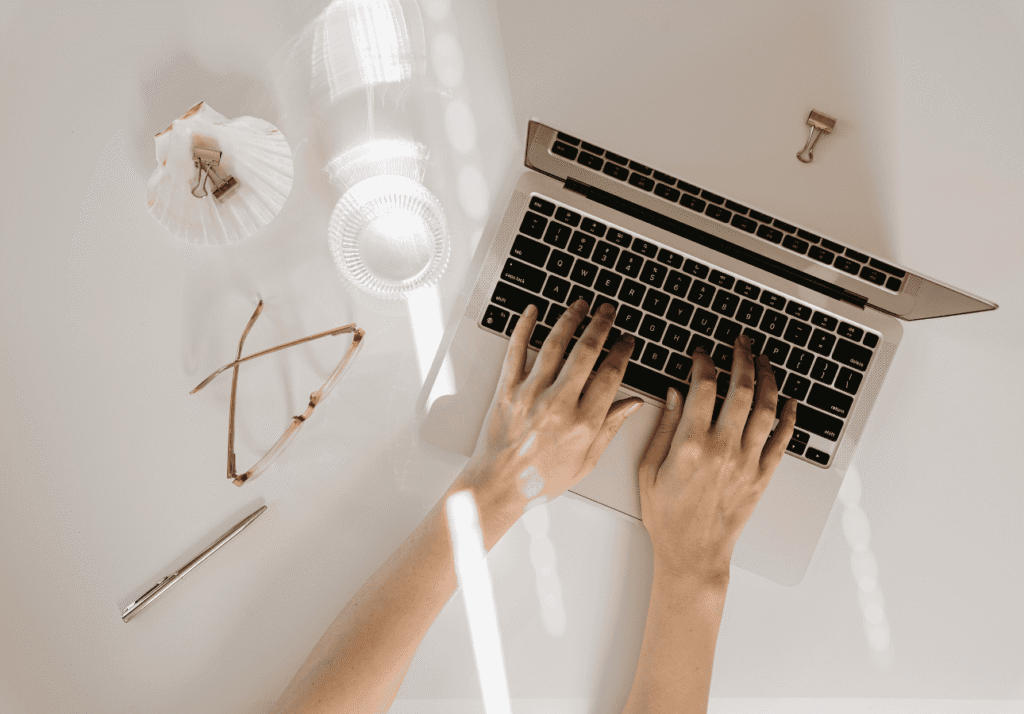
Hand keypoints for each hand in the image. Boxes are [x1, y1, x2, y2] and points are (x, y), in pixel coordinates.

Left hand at [462, 298, 644, 518]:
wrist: (499, 486)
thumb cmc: (542, 479)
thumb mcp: (586, 461)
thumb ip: (610, 428)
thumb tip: (632, 403)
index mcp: (583, 423)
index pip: (610, 375)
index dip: (622, 352)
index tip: (626, 341)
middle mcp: (558, 405)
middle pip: (586, 352)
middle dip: (601, 325)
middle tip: (608, 311)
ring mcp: (530, 395)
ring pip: (554, 345)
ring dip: (570, 319)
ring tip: (581, 305)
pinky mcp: (507, 391)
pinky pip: (516, 351)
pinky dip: (524, 327)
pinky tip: (532, 311)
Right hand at [637, 335, 797, 586]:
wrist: (693, 553)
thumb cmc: (666, 515)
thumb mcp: (649, 468)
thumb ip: (663, 427)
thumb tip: (674, 393)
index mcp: (691, 444)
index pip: (704, 387)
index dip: (703, 363)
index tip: (701, 355)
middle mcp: (723, 449)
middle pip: (741, 389)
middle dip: (742, 358)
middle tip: (740, 343)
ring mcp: (747, 462)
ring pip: (765, 408)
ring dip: (767, 378)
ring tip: (763, 360)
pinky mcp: (762, 476)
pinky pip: (782, 440)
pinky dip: (788, 416)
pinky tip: (789, 400)